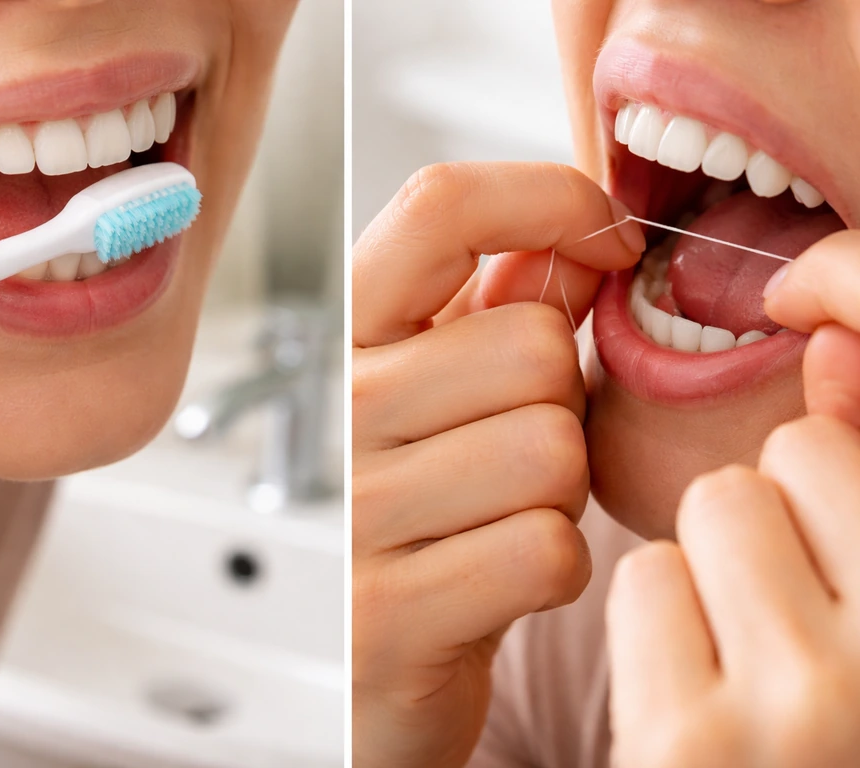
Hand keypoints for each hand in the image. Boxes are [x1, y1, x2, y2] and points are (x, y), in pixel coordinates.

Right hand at [352, 162, 643, 767]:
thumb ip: (503, 304)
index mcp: (351, 334)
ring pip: (551, 450)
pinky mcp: (386, 611)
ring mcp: (354, 511)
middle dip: (563, 404)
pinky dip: (552, 567)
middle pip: (534, 346)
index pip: (439, 209)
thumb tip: (579, 238)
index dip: (548, 198)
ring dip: (560, 491)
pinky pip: (545, 550)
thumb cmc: (422, 507)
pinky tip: (502, 577)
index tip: (607, 239)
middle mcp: (338, 410)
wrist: (365, 655)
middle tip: (518, 450)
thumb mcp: (447, 388)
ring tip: (505, 513)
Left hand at [607, 230, 859, 767]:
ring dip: (716, 561)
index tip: (802, 305)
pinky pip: (649, 577)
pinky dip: (662, 617)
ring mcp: (812, 703)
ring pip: (720, 501)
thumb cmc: (818, 719)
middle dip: (782, 504)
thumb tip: (828, 338)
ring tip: (745, 650)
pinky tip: (695, 692)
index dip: (853, 325)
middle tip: (791, 605)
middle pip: (807, 451)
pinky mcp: (696, 740)